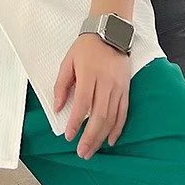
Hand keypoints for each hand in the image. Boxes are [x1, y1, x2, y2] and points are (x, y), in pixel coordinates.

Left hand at [53, 33, 129, 159]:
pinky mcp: (126, 88)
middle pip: (99, 115)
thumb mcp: (68, 60)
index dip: (76, 122)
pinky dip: (118, 128)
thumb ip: (61, 84)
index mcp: (88, 74)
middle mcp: (105, 82)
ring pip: (112, 117)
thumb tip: (58, 107)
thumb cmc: (86, 47)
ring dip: (102, 136)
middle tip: (82, 152)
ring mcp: (118, 86)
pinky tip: (111, 140)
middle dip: (90, 137)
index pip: (83, 103)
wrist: (110, 32)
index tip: (69, 136)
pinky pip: (123, 112)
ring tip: (92, 150)